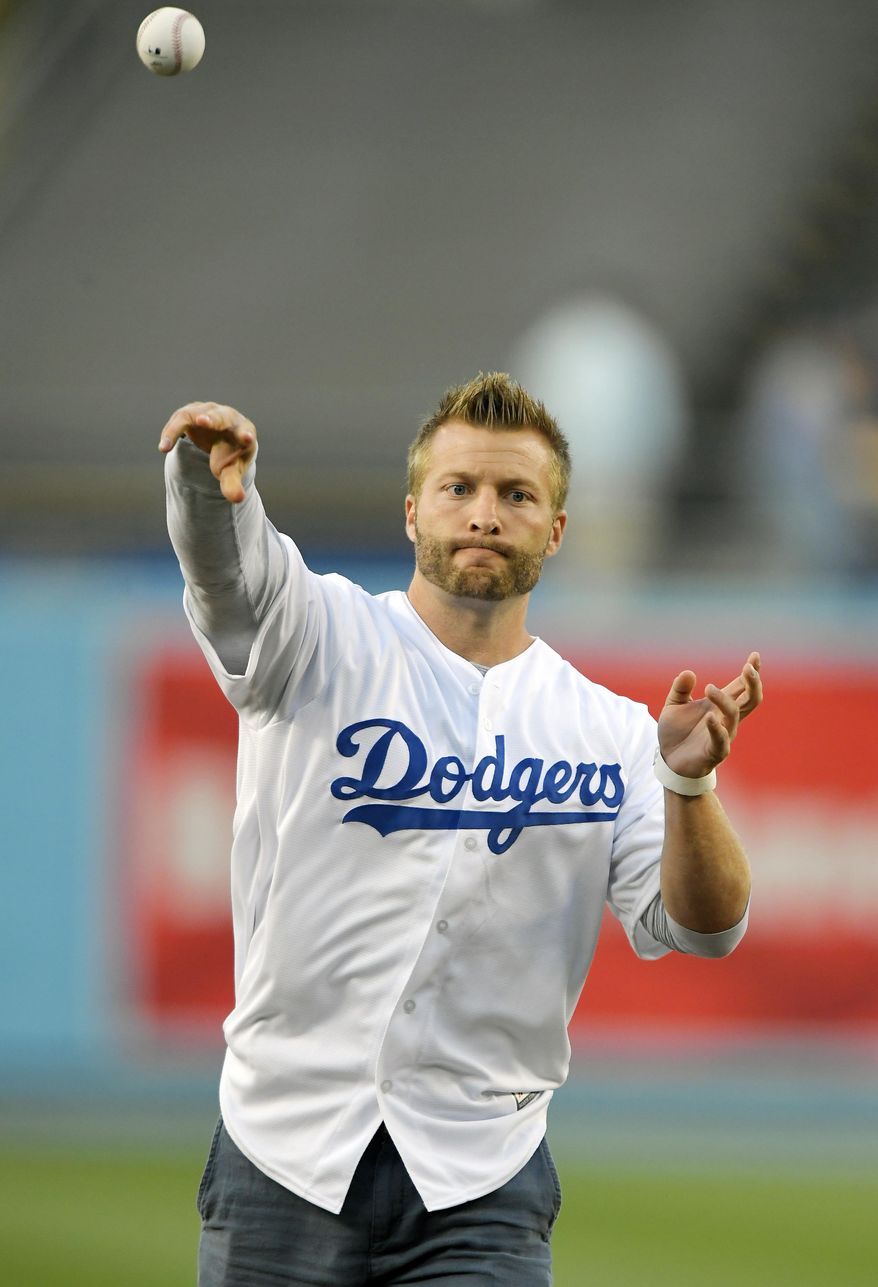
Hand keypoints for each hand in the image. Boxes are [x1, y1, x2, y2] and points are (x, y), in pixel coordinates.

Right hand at [158, 401, 256, 503]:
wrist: (220, 440)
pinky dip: (170, 433)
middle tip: (202, 421)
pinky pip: (178, 421)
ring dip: (179, 428)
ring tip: (166, 447)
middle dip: (212, 419)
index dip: (245, 434)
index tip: (247, 439)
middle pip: (221, 416)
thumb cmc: (229, 456)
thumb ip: (233, 484)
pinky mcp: (190, 412)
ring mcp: (207, 412)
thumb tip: (237, 499)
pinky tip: (164, 448)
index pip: (246, 431)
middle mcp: (226, 416)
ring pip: (193, 415)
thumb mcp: (231, 470)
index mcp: (243, 430)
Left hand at [657, 652, 762, 778]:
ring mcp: (724, 735)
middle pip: (751, 699)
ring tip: (709, 688)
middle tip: (747, 668)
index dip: (751, 672)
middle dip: (753, 683)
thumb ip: (680, 689)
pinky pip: (721, 740)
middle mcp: (727, 718)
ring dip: (724, 700)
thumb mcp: (674, 706)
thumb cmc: (676, 732)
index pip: (741, 686)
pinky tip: (710, 718)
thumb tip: (688, 672)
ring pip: (735, 714)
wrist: (668, 761)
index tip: (755, 656)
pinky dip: (716, 728)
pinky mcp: (715, 752)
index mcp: (720, 705)